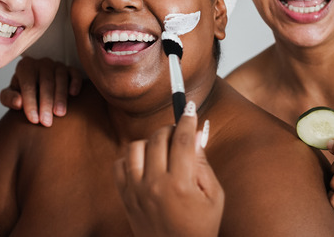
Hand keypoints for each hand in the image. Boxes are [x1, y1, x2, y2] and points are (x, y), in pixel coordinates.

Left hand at [0, 56, 81, 125]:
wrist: (35, 88)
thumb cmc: (21, 93)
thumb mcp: (10, 96)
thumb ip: (8, 98)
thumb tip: (18, 102)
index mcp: (25, 67)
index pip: (28, 85)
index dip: (30, 103)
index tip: (34, 120)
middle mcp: (41, 63)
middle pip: (45, 82)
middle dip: (46, 103)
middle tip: (46, 122)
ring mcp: (57, 65)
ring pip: (60, 78)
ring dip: (60, 96)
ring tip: (59, 114)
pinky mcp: (70, 69)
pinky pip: (75, 73)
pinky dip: (75, 82)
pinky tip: (73, 94)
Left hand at [114, 102, 222, 236]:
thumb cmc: (200, 227)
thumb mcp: (214, 196)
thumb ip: (203, 163)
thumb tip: (195, 133)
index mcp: (180, 185)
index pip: (183, 140)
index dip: (188, 120)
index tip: (190, 108)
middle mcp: (155, 185)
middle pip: (158, 138)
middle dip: (170, 129)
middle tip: (179, 134)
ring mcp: (136, 191)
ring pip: (136, 147)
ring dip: (150, 143)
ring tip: (162, 152)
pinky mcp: (124, 196)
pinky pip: (119, 163)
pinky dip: (131, 158)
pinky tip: (145, 164)